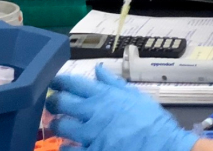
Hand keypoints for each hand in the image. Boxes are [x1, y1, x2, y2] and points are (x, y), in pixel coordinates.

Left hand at [47, 65, 196, 150]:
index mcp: (104, 96)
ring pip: (60, 126)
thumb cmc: (151, 121)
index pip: (74, 83)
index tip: (54, 82)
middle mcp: (92, 112)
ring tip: (58, 125)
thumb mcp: (135, 96)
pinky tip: (67, 146)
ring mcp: (89, 134)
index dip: (60, 81)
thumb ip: (114, 83)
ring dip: (57, 125)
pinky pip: (68, 149)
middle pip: (61, 103)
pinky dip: (65, 147)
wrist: (162, 146)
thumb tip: (98, 70)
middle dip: (52, 102)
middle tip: (51, 103)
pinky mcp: (90, 150)